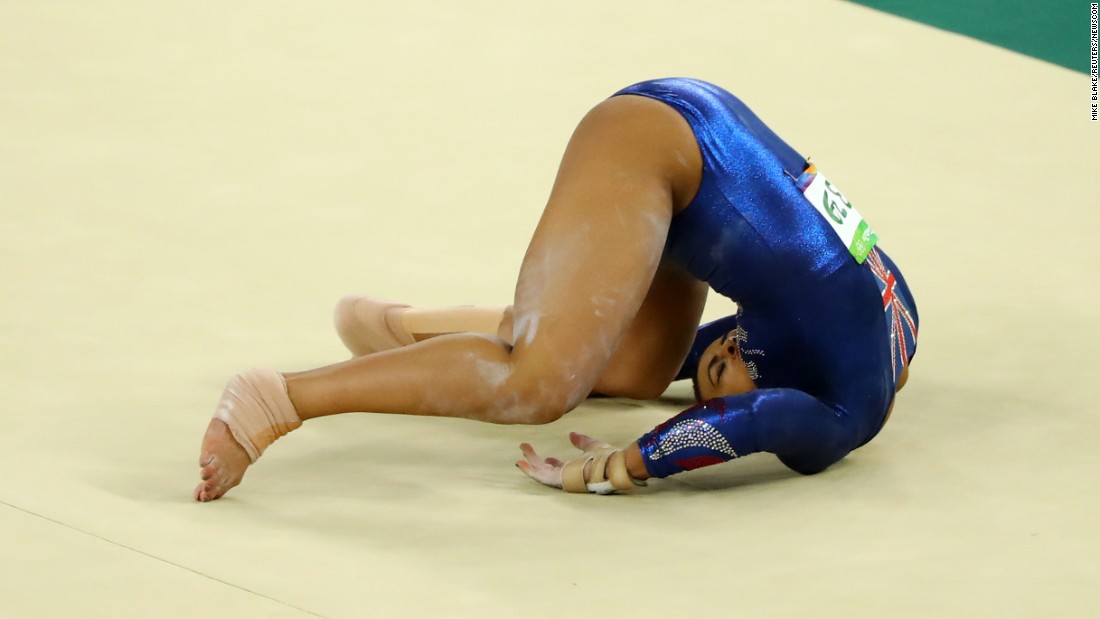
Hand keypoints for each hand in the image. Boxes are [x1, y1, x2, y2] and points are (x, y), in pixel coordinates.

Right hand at [517, 432, 635, 492]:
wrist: (612, 465)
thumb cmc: (606, 458)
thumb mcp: (593, 446)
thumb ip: (582, 441)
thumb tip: (572, 434)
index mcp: (576, 469)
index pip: (561, 468)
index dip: (553, 462)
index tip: (547, 457)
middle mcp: (568, 475)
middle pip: (547, 469)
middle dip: (535, 460)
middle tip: (524, 448)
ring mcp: (563, 479)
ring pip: (541, 472)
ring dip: (530, 464)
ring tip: (519, 456)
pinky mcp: (560, 479)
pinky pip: (541, 476)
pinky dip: (530, 470)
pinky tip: (521, 463)